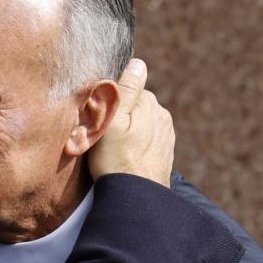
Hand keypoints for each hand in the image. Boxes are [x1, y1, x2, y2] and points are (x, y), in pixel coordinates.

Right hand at [88, 58, 174, 186]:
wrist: (136, 199)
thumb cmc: (116, 161)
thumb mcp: (112, 122)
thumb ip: (125, 90)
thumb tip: (138, 63)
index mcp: (149, 103)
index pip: (125, 89)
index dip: (108, 101)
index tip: (97, 119)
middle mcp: (162, 116)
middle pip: (133, 106)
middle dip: (119, 116)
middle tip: (100, 137)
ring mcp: (165, 135)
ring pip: (139, 124)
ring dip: (126, 132)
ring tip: (111, 151)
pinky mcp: (164, 153)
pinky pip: (144, 141)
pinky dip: (134, 146)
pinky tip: (123, 159)